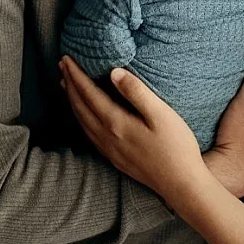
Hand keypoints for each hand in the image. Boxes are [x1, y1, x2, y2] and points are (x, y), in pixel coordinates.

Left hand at [59, 56, 203, 204]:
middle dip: (70, 84)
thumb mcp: (161, 114)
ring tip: (66, 85)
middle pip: (80, 106)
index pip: (89, 93)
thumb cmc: (176, 146)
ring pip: (81, 121)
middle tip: (62, 65)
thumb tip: (114, 72)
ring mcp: (109, 150)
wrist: (181, 184)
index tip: (66, 59)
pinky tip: (83, 115)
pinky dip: (80, 118)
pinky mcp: (114, 158)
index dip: (76, 75)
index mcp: (116, 123)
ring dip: (72, 101)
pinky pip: (88, 134)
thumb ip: (137, 92)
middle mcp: (107, 137)